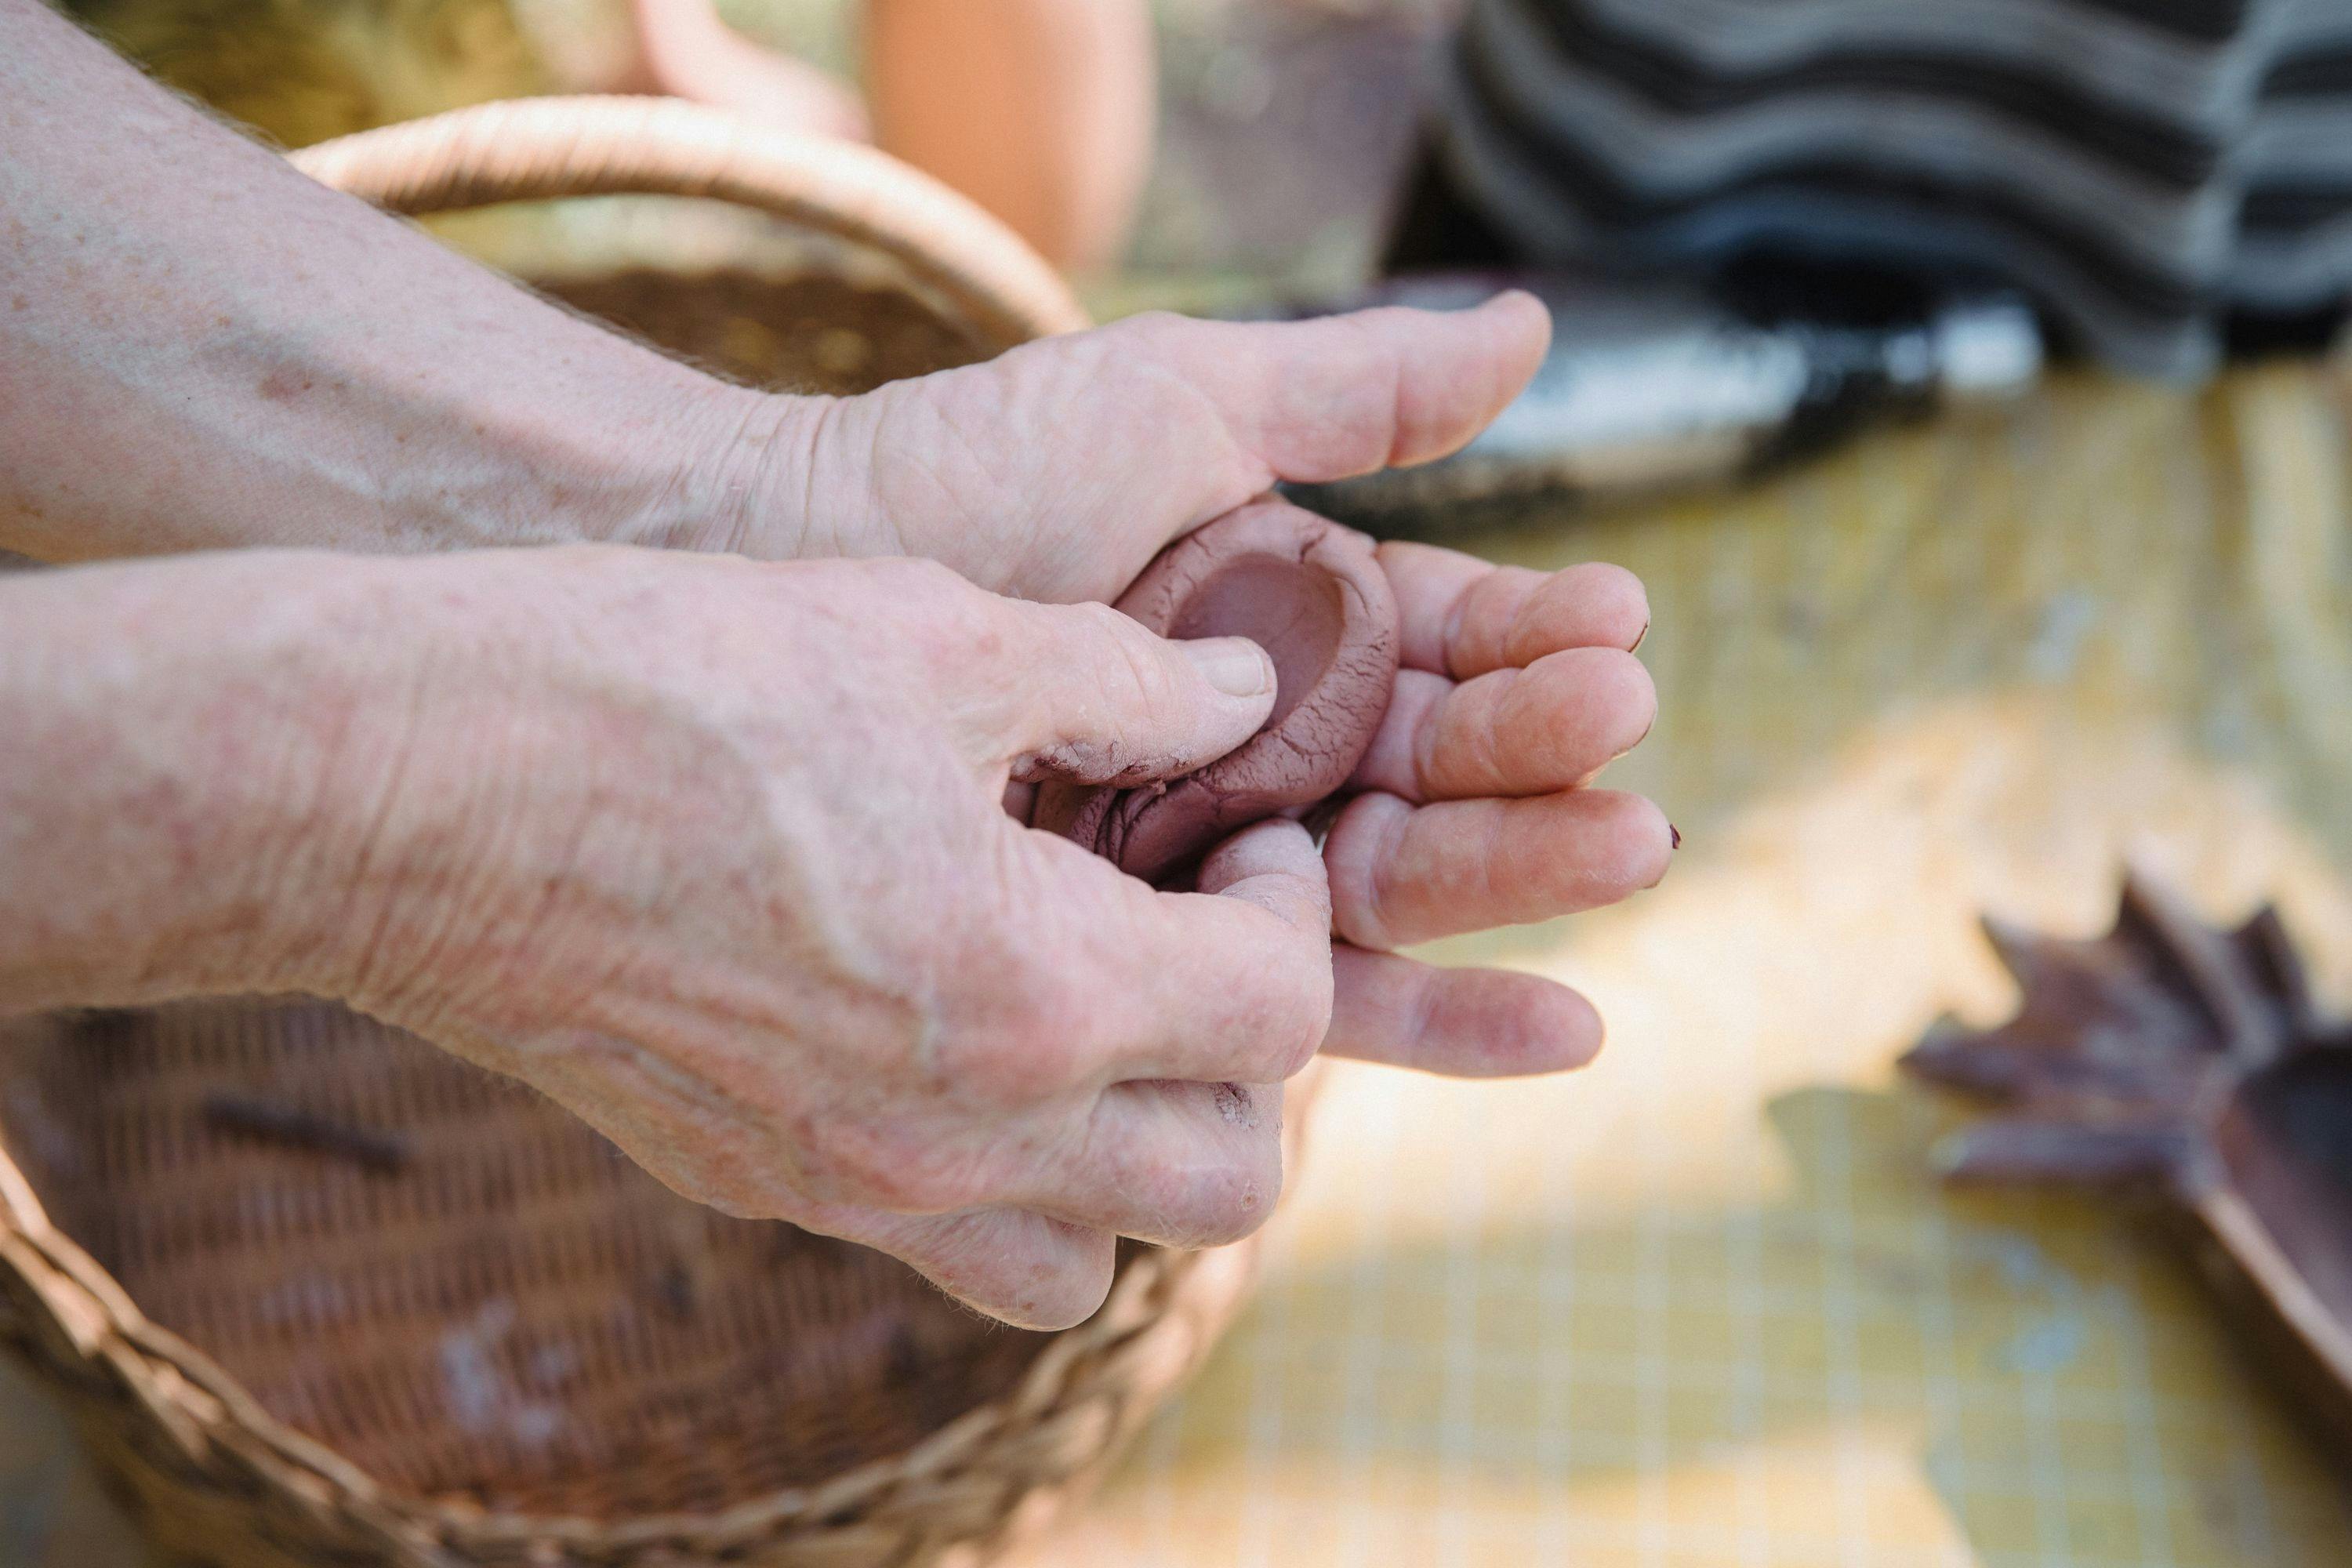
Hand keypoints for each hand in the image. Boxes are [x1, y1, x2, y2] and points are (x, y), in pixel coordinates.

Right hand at [293, 548, 1332, 1327]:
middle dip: (1258, 1056)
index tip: (1249, 829)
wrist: (410, 790)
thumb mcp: (936, 631)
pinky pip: (949, 1252)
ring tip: (1107, 1015)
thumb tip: (1245, 690)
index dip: (1295, 903)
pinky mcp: (764, 1189)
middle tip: (1203, 927)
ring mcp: (854, 1187)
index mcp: (1036, 989)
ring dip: (1143, 1154)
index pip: (1278, 1013)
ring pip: (1095, 1261)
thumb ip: (1129, 679)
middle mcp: (962, 1133)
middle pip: (1226, 1179)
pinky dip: (1010, 1186)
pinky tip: (969, 1039)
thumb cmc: (670, 683)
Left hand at [728, 296, 1672, 1075]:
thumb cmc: (970, 468)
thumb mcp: (1178, 406)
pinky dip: (1435, 1016)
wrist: (795, 572)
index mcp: (1289, 623)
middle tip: (1625, 746)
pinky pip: (1310, 995)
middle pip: (1440, 770)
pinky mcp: (1157, 950)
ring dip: (1520, 874)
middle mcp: (1268, 745)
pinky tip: (1553, 1031)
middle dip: (1539, 759)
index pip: (1446, 641)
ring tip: (1625, 848)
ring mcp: (1216, 853)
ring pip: (1400, 882)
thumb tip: (1538, 326)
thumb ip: (1354, 394)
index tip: (1615, 624)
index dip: (1531, 638)